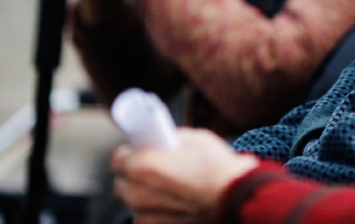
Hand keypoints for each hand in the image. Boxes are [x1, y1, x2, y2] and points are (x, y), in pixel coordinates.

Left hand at [111, 128, 259, 223]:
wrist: (236, 198)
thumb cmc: (218, 168)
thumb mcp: (194, 139)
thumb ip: (170, 141)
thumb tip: (163, 141)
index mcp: (141, 166)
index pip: (117, 159)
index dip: (130, 154)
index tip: (139, 152)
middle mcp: (136, 193)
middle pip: (123, 183)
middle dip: (134, 176)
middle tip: (155, 171)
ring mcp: (145, 216)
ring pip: (135, 203)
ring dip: (145, 196)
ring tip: (169, 191)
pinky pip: (148, 218)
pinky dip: (156, 213)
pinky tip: (175, 205)